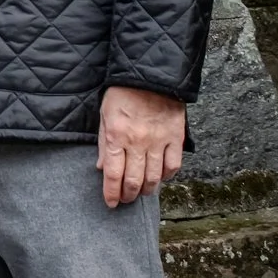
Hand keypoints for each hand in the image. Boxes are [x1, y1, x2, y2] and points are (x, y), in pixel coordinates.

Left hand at [97, 86, 185, 206]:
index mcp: (116, 135)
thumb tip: (102, 168)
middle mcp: (138, 142)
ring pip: (154, 178)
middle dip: (128, 195)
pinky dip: (167, 176)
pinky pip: (173, 165)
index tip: (111, 203)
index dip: (111, 194)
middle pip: (134, 181)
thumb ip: (104, 143)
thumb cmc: (123, 92)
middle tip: (126, 199)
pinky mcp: (175, 137)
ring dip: (147, 190)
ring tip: (142, 191)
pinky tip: (161, 177)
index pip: (113, 175)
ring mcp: (158, 141)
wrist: (151, 74)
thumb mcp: (105, 115)